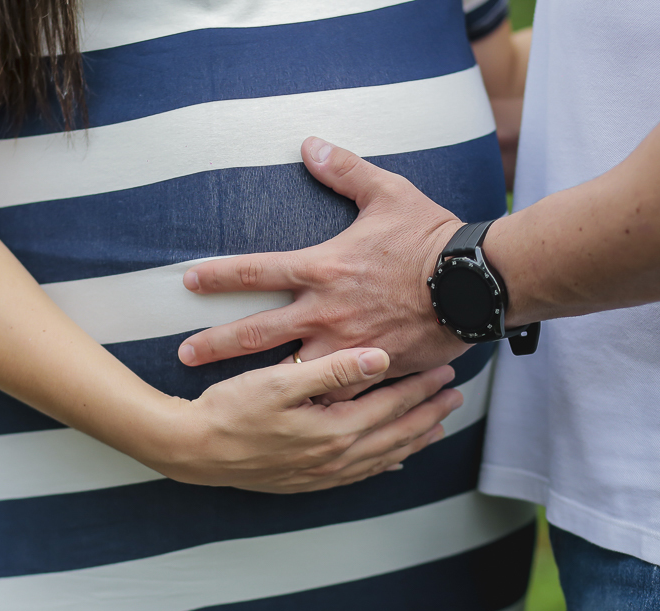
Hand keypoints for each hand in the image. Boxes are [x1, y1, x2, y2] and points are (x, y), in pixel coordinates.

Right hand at [153, 348, 461, 493]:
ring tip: (437, 429)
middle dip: (428, 415)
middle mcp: (334, 457)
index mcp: (334, 430)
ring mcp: (321, 473)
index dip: (420, 389)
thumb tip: (378, 358)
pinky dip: (382, 465)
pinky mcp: (306, 481)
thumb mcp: (279, 380)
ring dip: (411, 441)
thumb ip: (331, 370)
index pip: (390, 406)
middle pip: (394, 434)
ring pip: (381, 457)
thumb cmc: (231, 409)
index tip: (446, 372)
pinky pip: (358, 475)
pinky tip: (391, 462)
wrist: (193, 450)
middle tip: (456, 398)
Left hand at [177, 138, 470, 392]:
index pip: (256, 271)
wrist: (474, 282)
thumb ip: (345, 171)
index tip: (188, 283)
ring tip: (230, 397)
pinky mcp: (372, 369)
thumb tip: (310, 144)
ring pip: (290, 372)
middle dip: (216, 344)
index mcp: (322, 268)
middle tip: (185, 355)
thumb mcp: (388, 193)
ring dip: (257, 384)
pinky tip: (292, 418)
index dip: (219, 276)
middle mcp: (325, 312)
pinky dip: (314, 403)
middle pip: (256, 332)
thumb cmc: (432, 237)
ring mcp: (347, 346)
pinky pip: (336, 392)